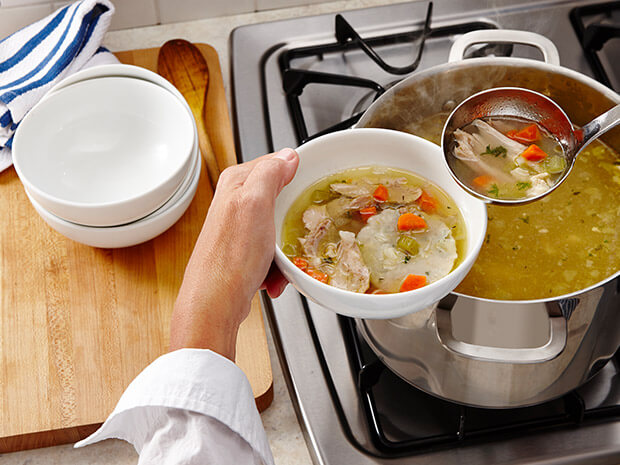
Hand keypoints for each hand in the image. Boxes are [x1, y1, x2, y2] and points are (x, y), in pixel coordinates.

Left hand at [170, 148, 298, 358]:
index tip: (311, 193)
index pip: (277, 165)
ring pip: (279, 230)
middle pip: (281, 201)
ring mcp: (238, 229)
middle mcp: (234, 203)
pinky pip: (272, 254)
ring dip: (285, 250)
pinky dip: (277, 267)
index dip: (296, 180)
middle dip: (292, 222)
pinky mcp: (242, 253)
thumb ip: (270, 172)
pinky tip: (272, 277)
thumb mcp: (255, 203)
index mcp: (236, 183)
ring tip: (279, 263)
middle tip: (294, 234)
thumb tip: (287, 155)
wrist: (215, 303)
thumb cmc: (230, 258)